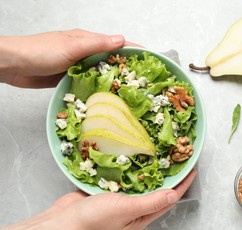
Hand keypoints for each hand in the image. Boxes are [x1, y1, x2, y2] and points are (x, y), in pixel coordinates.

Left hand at [0, 29, 140, 87]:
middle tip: (143, 84)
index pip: (117, 44)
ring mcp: (77, 66)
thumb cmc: (40, 52)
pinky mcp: (70, 78)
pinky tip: (106, 99)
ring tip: (129, 94)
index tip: (150, 61)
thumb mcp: (73, 46)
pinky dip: (98, 89)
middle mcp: (85, 52)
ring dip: (112, 82)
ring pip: (101, 74)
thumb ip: (98, 44)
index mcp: (87, 40)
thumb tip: (123, 40)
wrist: (13, 65)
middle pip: (111, 60)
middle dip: (127, 70)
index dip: (134, 51)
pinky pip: (89, 84)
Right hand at [0, 169, 197, 229]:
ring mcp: (122, 200)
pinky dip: (134, 169)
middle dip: (171, 176)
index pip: (170, 198)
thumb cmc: (95, 218)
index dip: (183, 183)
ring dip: (153, 171)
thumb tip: (175, 194)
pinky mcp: (110, 192)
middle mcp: (135, 209)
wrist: (64, 220)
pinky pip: (127, 179)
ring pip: (143, 183)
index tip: (193, 167)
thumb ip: (151, 201)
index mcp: (142, 217)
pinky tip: (136, 159)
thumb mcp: (127, 209)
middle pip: (159, 190)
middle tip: (179, 158)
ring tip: (163, 156)